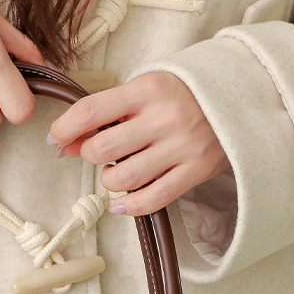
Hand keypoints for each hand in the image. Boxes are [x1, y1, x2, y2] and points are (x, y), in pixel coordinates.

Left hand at [49, 69, 231, 214]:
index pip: (92, 110)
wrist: (238, 100)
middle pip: (103, 148)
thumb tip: (66, 143)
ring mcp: (181, 146)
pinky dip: (129, 206)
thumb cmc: (183, 94)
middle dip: (88, 154)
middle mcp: (164, 117)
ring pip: (124, 177)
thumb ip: (109, 112)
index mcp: (148, 88)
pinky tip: (120, 203)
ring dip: (109, 180)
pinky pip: (153, 198)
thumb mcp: (147, 89)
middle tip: (93, 152)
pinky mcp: (194, 171)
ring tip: (115, 171)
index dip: (65, 128)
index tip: (56, 139)